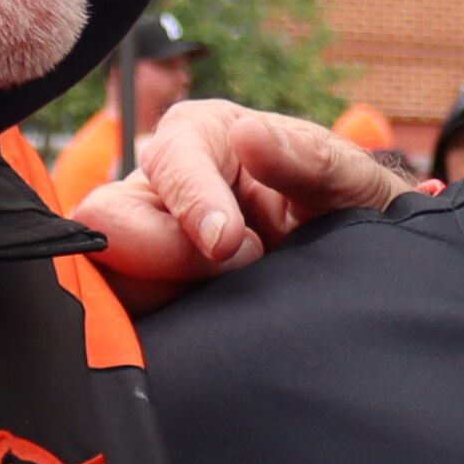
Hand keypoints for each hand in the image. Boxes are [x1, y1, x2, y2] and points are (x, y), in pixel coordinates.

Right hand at [74, 97, 425, 302]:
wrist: (355, 263)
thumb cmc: (343, 201)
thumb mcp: (342, 176)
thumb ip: (303, 156)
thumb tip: (248, 135)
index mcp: (199, 137)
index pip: (167, 158)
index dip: (190, 200)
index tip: (227, 243)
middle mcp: (160, 188)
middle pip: (111, 220)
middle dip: (169, 256)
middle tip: (239, 266)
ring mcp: (145, 244)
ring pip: (108, 276)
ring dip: (169, 294)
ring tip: (233, 293)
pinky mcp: (145, 294)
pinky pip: (120, 318)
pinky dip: (158, 328)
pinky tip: (207, 324)